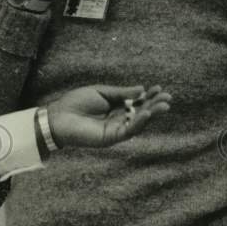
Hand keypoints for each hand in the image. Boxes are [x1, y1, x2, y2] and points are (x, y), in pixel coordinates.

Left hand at [47, 84, 171, 148]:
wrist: (58, 117)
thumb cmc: (76, 103)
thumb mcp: (101, 92)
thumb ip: (121, 93)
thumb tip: (141, 89)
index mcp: (115, 107)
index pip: (136, 102)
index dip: (148, 96)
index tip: (159, 88)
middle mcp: (117, 118)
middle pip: (141, 112)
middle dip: (155, 105)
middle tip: (168, 97)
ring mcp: (115, 129)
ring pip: (138, 123)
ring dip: (152, 114)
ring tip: (164, 106)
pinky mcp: (111, 138)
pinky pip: (129, 130)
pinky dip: (139, 123)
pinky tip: (147, 114)